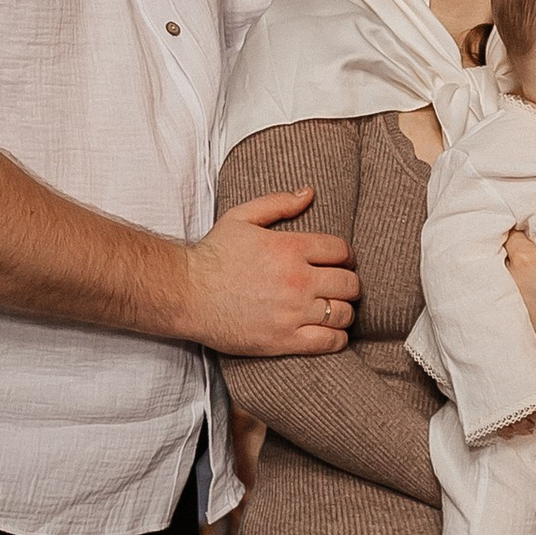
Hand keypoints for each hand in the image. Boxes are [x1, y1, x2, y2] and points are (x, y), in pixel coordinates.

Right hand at [186, 189, 358, 357]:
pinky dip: (337, 338)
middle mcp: (297, 279)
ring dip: (344, 311)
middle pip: (349, 283)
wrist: (185, 294)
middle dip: (349, 284)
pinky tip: (330, 332)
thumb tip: (308, 193)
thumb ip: (278, 203)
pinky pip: (330, 341)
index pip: (341, 251)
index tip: (339, 262)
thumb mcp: (241, 217)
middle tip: (339, 287)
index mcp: (290, 248)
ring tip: (334, 309)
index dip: (345, 256)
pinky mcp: (284, 339)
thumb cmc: (212, 256)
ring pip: (343, 313)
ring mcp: (292, 312)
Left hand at [505, 179, 535, 353]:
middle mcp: (512, 281)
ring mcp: (512, 305)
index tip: (520, 227)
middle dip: (500, 248)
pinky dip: (505, 296)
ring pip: (494, 280)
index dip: (510, 227)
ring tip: (513, 265)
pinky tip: (519, 290)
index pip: (504, 233)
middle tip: (512, 243)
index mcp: (526, 258)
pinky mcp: (517, 322)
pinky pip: (501, 304)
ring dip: (499, 272)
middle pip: (493, 256)